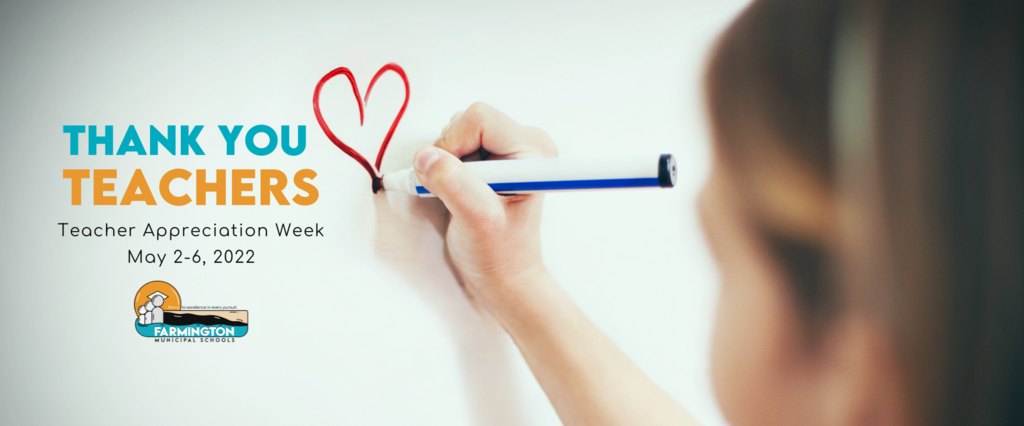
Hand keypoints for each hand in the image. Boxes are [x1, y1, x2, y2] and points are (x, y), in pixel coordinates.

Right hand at [413, 102, 557, 314]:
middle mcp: (523, 142)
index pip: (478, 118)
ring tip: (460, 195)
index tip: (450, 180)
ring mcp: (506, 149)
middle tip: (455, 192)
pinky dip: (446, 167)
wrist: (503, 276)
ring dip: (447, 162)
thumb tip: (425, 155)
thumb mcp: (476, 221)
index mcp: (532, 150)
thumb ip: (453, 184)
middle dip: (449, 154)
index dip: (453, 145)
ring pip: (456, 132)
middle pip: (465, 121)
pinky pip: (455, 146)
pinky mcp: (491, 159)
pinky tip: (457, 192)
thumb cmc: (500, 254)